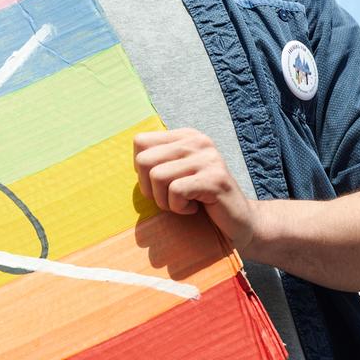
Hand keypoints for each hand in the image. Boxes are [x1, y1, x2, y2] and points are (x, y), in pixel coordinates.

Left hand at [133, 128, 263, 253]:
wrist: (241, 223)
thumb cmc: (200, 202)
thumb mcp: (175, 175)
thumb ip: (155, 161)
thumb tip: (119, 158)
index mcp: (186, 136)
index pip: (140, 142)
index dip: (141, 169)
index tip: (162, 183)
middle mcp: (198, 141)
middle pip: (144, 160)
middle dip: (150, 188)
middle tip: (172, 198)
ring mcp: (209, 158)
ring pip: (157, 177)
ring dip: (165, 200)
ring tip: (185, 203)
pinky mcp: (215, 179)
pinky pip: (175, 191)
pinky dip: (178, 207)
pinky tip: (195, 208)